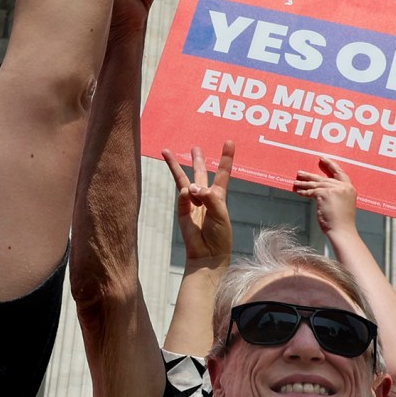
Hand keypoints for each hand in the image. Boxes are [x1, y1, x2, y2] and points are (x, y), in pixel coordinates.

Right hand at [168, 140, 237, 265]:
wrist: (208, 255)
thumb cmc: (220, 236)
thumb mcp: (221, 214)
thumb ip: (209, 198)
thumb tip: (190, 187)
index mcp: (219, 196)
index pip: (223, 173)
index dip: (225, 158)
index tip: (228, 142)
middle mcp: (205, 197)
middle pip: (200, 173)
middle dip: (197, 160)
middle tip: (195, 147)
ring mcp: (192, 203)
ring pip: (183, 180)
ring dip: (176, 166)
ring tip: (167, 152)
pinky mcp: (182, 210)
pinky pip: (183, 197)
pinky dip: (186, 196)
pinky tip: (189, 196)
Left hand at [294, 157, 358, 237]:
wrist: (342, 230)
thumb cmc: (342, 222)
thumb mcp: (342, 204)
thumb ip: (335, 195)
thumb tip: (320, 192)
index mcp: (350, 188)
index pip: (340, 173)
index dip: (330, 165)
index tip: (322, 159)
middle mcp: (343, 187)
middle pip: (324, 178)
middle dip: (310, 176)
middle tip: (300, 173)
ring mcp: (335, 189)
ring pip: (316, 184)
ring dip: (304, 183)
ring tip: (296, 182)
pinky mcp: (325, 194)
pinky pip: (312, 192)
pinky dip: (304, 192)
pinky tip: (299, 192)